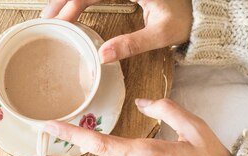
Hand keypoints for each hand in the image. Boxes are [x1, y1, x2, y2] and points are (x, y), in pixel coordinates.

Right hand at [41, 0, 192, 62]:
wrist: (201, 11)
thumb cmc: (185, 19)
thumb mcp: (161, 33)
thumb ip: (132, 44)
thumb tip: (102, 57)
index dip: (72, 4)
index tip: (60, 22)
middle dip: (63, 0)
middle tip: (46, 19)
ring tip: (53, 16)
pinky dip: (81, 0)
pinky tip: (71, 11)